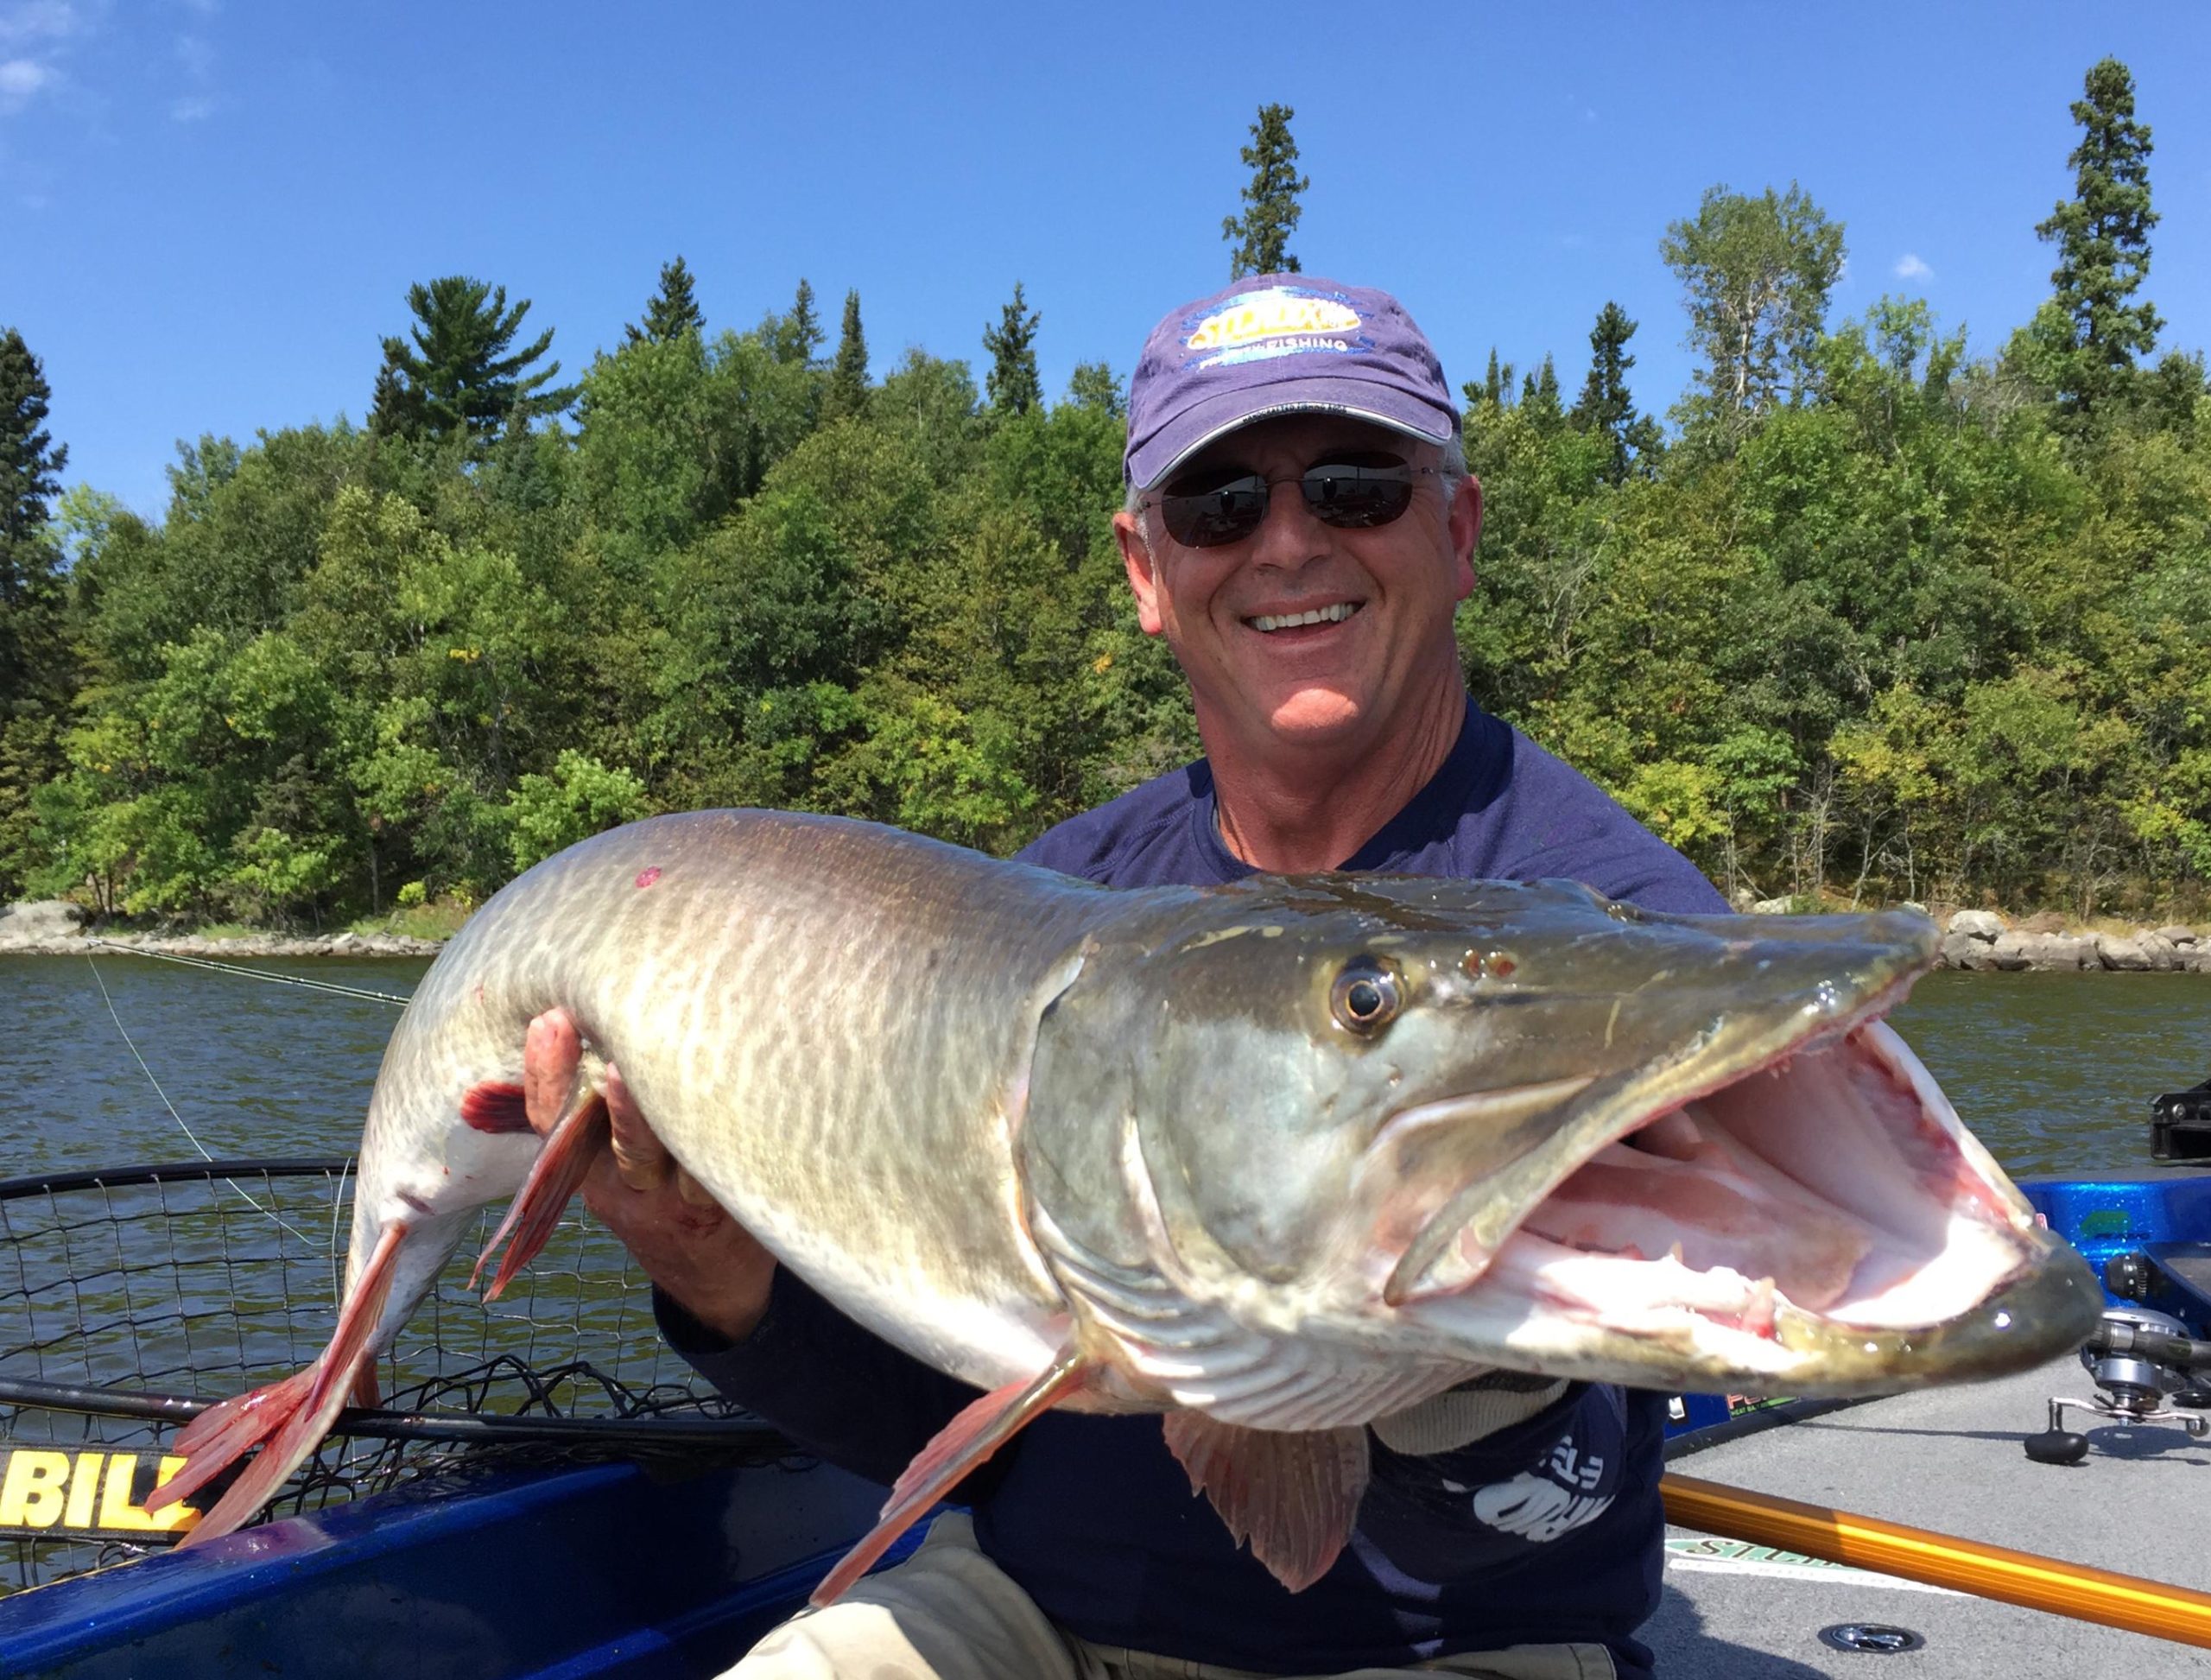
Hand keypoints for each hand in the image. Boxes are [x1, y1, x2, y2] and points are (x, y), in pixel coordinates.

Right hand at [523, 1008, 778, 1341]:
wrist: (713, 1283)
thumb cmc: (664, 1200)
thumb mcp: (618, 1170)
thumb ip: (597, 1113)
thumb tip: (559, 1032)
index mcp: (591, 1172)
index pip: (552, 1124)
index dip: (544, 1076)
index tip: (547, 1021)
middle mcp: (623, 1187)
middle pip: (592, 1135)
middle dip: (577, 1084)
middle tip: (576, 1028)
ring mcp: (670, 1198)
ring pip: (648, 1152)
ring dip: (636, 1111)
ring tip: (628, 1070)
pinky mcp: (717, 1207)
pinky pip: (708, 1170)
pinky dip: (708, 1133)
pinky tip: (715, 1092)